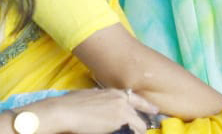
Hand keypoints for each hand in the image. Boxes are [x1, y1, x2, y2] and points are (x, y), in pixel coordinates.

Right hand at [32, 87, 157, 133]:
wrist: (66, 111)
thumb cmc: (71, 104)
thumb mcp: (91, 96)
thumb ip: (102, 99)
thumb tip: (102, 104)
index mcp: (114, 92)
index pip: (136, 98)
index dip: (147, 106)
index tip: (155, 110)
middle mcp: (122, 99)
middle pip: (139, 113)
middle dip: (142, 123)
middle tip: (144, 130)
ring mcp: (123, 110)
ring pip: (139, 124)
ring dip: (138, 131)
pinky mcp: (120, 122)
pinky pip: (133, 131)